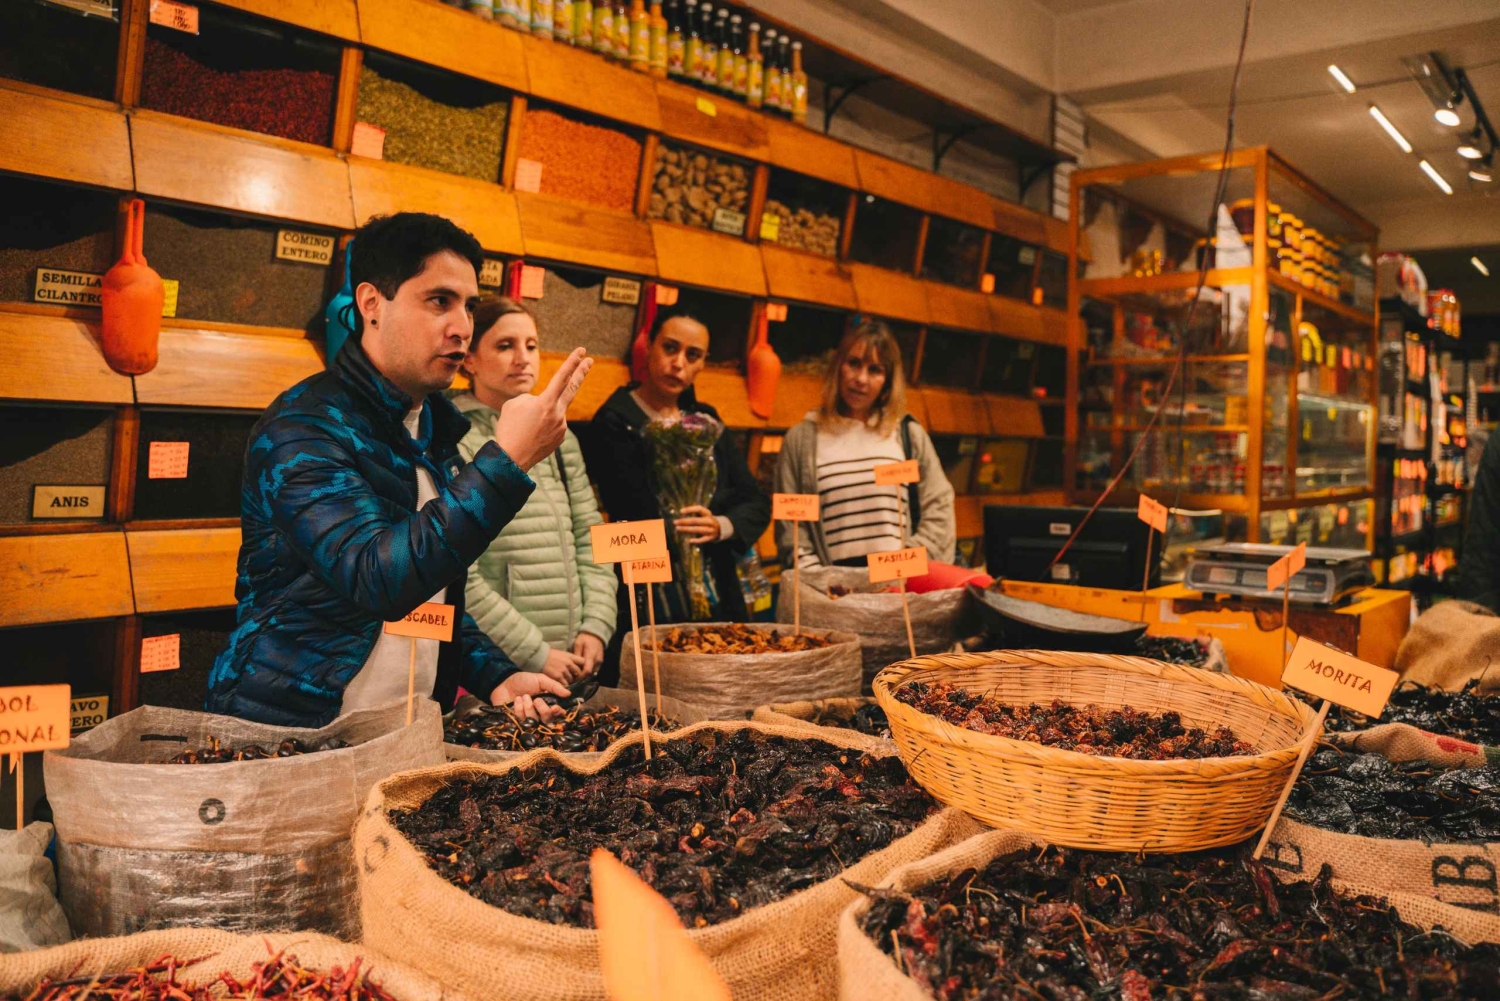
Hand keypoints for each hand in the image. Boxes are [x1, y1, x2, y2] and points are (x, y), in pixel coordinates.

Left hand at [491, 672, 569, 721]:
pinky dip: (518, 709)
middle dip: (543, 710)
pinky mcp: (516, 723)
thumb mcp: (540, 680)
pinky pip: (520, 721)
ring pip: (533, 721)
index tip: (555, 707)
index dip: (558, 713)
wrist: (504, 682)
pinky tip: (516, 700)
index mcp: (548, 704)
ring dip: (528, 707)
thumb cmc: (523, 681)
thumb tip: (568, 693)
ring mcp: (527, 720)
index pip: (558, 714)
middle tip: (536, 699)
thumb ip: (554, 686)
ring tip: (523, 696)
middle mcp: (539, 714)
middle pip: (547, 720)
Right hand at [494, 347, 592, 471]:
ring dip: (542, 413)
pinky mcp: (560, 437)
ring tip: (525, 427)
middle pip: (572, 388)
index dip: (572, 362)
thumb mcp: (514, 405)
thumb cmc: (510, 429)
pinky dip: (542, 425)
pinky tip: (531, 434)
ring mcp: (561, 427)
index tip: (581, 351)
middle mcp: (558, 413)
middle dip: (581, 372)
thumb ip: (532, 398)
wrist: (512, 459)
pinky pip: (552, 424)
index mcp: (546, 402)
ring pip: (553, 411)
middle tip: (590, 360)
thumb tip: (543, 403)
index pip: (562, 377)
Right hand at [541, 647, 586, 683]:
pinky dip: (563, 685)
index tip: (580, 669)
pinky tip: (559, 684)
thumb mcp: (562, 654)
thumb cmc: (549, 655)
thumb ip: (570, 659)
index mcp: (570, 656)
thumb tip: (575, 666)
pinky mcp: (558, 677)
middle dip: (576, 676)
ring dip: (569, 681)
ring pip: (571, 679)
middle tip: (572, 678)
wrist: (538, 656)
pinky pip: (565, 684)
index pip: (583, 662)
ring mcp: (563, 670)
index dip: (582, 666)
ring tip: (564, 680)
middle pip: (578, 672)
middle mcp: (568, 663)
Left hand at [572, 631, 604, 675]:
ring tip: (576, 675)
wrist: (596, 635)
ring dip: (585, 675)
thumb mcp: (578, 644)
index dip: (580, 676)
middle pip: (590, 674)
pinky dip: (588, 672)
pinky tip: (581, 671)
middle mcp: (597, 660)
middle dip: (581, 678)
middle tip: (573, 678)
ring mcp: (599, 662)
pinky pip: (594, 670)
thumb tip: (573, 666)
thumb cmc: (585, 638)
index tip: (573, 678)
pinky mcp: (600, 662)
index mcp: (591, 655)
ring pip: (592, 673)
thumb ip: (576, 655)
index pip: (587, 670)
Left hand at [673, 504, 721, 544]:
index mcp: (708, 513)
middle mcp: (709, 521)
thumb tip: (680, 514)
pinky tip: (689, 541)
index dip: (690, 509)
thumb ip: (694, 513)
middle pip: (696, 520)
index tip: (680, 511)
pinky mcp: (710, 538)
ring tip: (678, 528)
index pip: (699, 509)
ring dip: (687, 529)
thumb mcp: (704, 514)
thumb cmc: (707, 520)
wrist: (721, 529)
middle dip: (684, 521)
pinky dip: (696, 541)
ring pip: (697, 529)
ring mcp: (710, 530)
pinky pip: (702, 540)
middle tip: (675, 522)